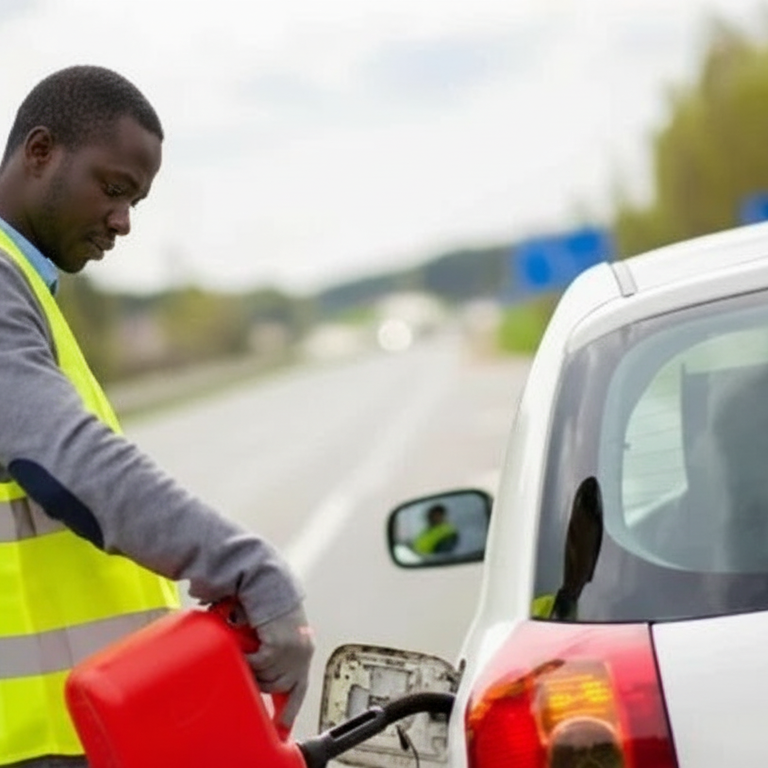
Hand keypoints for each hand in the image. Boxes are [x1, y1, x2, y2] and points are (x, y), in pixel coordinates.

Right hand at [247, 604, 314, 728]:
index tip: (282, 727)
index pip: (299, 688)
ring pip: (265, 678)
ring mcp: (292, 651)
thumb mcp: (275, 631)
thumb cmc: (268, 600)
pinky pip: (257, 665)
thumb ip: (271, 650)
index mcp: (303, 649)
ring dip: (253, 667)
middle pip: (277, 686)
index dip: (289, 709)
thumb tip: (259, 671)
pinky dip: (247, 657)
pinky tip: (244, 644)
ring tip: (248, 647)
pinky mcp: (279, 647)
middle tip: (251, 663)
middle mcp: (302, 653)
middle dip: (261, 679)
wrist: (268, 580)